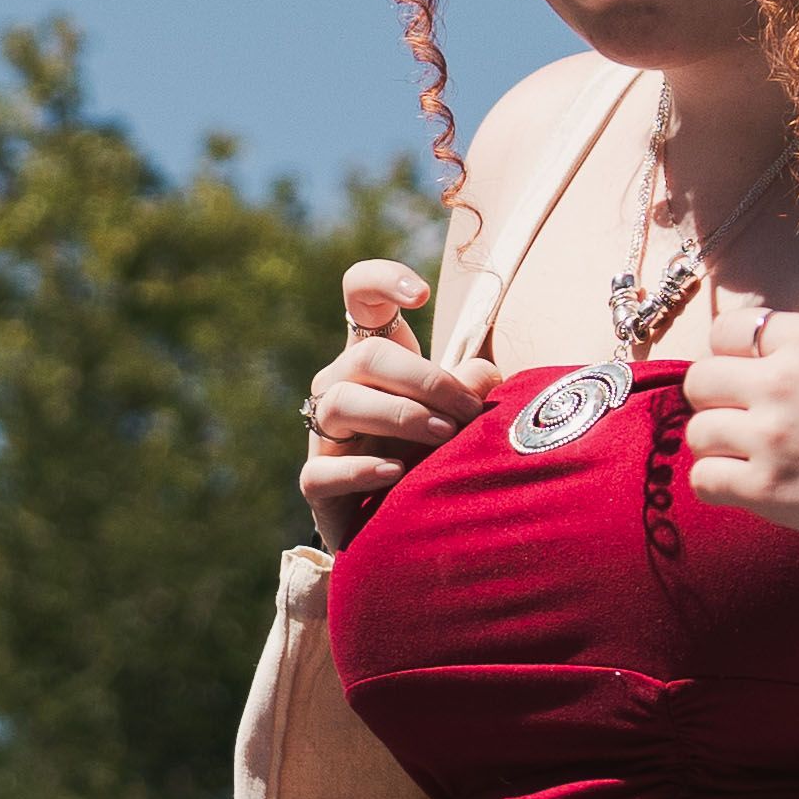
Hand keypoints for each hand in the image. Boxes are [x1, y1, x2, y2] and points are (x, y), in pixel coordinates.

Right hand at [297, 258, 487, 535]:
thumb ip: (471, 385)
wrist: (401, 519)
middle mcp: (339, 384)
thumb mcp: (457, 410)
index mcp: (372, 356)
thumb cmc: (431, 450)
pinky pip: (324, 471)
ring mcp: (322, 433)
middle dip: (425, 380)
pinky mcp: (316, 483)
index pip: (359, 295)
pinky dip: (361, 470)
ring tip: (443, 437)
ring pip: (342, 404)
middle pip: (367, 357)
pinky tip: (396, 472)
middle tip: (467, 411)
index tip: (421, 296)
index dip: (381, 280)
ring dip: (400, 415)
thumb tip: (483, 378)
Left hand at [671, 291, 798, 571]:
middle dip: (716, 400)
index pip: (733, 330)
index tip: (745, 376)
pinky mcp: (766, 488)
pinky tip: (747, 488)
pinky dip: (718, 485)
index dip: (732, 354)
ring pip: (698, 431)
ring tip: (748, 458)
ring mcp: (771, 434)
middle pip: (703, 378)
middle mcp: (785, 378)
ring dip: (717, 446)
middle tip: (741, 421)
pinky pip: (704, 480)